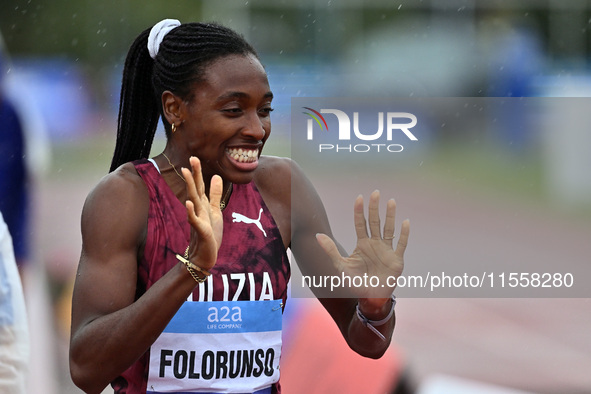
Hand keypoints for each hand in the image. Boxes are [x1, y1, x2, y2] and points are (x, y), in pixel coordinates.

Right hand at [182, 156, 223, 271]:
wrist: (204, 256)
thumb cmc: (210, 234)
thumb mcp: (215, 211)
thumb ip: (215, 195)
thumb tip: (217, 176)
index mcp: (203, 205)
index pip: (200, 186)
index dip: (198, 172)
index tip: (195, 157)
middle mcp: (199, 210)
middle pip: (195, 189)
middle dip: (194, 174)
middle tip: (191, 158)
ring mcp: (198, 219)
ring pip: (193, 200)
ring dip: (190, 187)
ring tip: (186, 173)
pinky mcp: (201, 231)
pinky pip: (194, 220)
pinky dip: (191, 212)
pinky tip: (188, 203)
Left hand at [316, 190, 409, 298]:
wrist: (370, 298)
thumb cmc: (355, 283)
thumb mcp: (340, 266)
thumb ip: (330, 250)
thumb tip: (317, 235)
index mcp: (362, 244)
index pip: (361, 223)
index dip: (360, 211)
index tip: (359, 198)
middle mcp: (375, 244)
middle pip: (375, 222)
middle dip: (375, 208)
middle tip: (375, 192)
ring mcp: (386, 250)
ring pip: (388, 229)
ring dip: (390, 216)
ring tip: (391, 201)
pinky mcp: (396, 259)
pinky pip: (401, 244)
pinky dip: (404, 234)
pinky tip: (405, 222)